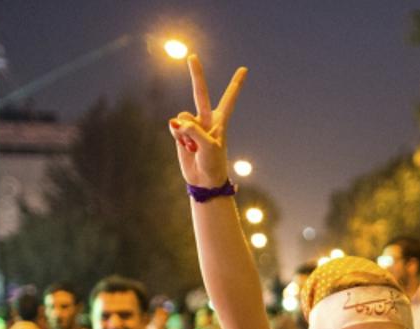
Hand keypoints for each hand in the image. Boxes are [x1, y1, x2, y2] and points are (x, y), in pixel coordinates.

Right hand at [168, 55, 247, 188]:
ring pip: (182, 116)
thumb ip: (194, 130)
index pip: (229, 98)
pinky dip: (177, 136)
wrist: (204, 181)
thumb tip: (177, 122)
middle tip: (192, 56)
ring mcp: (192, 125)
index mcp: (220, 121)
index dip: (236, 84)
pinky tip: (185, 146)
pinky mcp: (180, 134)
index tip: (245, 69)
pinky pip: (174, 127)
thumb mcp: (208, 146)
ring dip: (185, 131)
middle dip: (196, 75)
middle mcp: (206, 120)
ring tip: (194, 147)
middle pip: (200, 93)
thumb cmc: (213, 164)